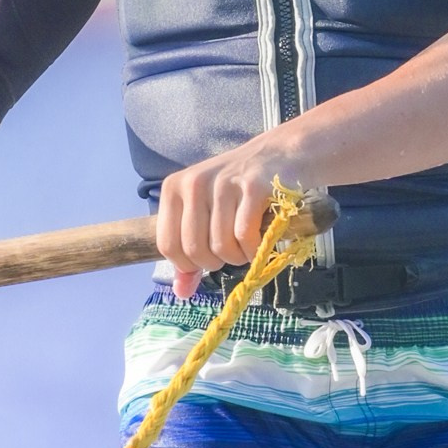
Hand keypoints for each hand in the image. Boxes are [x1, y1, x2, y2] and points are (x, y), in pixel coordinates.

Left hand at [155, 141, 293, 300]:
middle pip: (194, 249)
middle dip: (215, 262)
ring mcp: (224, 183)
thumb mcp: (206, 215)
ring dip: (238, 257)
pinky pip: (245, 236)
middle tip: (231, 252)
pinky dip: (254, 249)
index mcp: (174, 189)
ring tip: (247, 245)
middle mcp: (194, 183)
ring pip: (220, 245)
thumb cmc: (238, 190)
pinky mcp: (254, 187)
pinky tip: (260, 241)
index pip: (167, 244)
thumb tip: (182, 292)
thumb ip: (190, 254)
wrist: (281, 155)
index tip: (206, 258)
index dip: (187, 264)